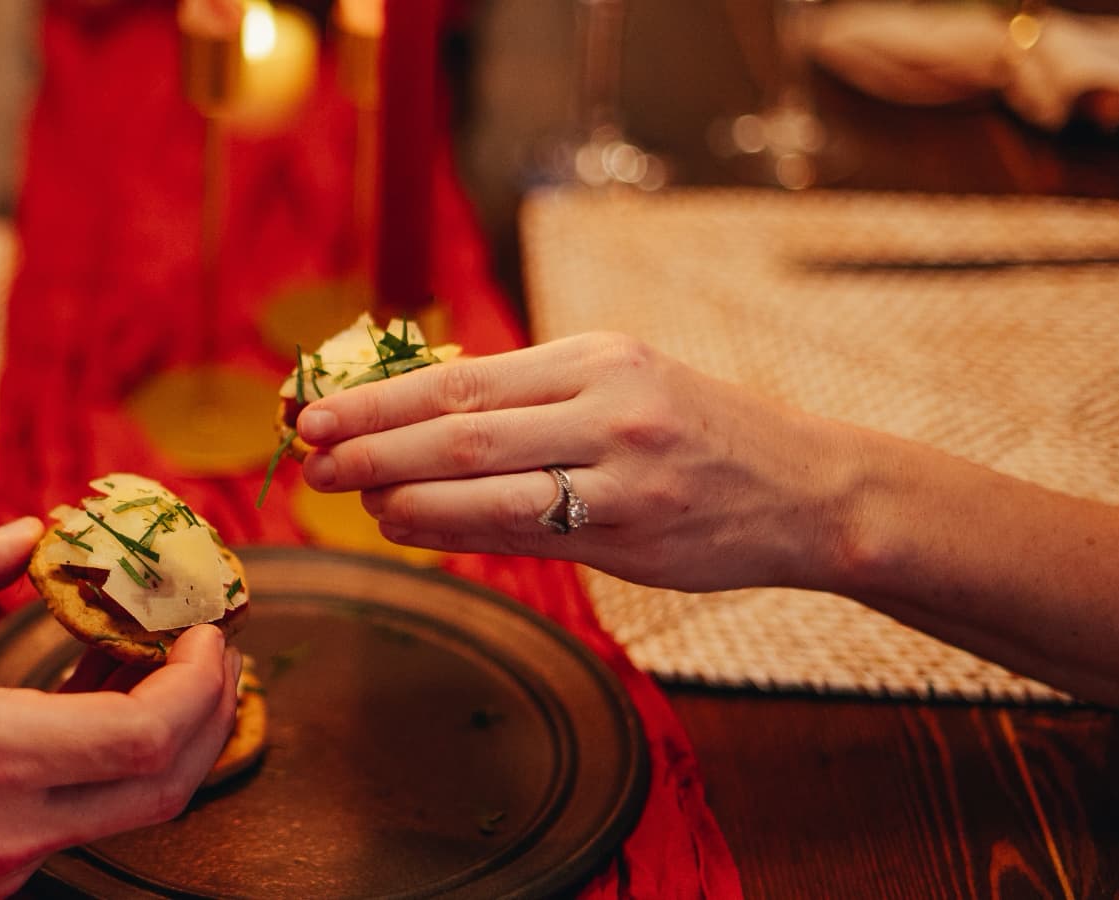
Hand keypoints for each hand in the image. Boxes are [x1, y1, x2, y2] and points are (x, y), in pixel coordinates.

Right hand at [0, 519, 239, 896]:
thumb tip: (29, 534)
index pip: (141, 736)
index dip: (199, 684)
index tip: (210, 632)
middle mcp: (1, 829)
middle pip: (164, 788)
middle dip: (210, 715)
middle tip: (213, 653)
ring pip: (127, 811)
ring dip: (162, 740)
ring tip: (155, 666)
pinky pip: (80, 822)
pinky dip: (108, 767)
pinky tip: (90, 707)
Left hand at [294, 333, 859, 592]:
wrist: (809, 490)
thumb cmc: (701, 434)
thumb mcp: (624, 384)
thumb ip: (528, 401)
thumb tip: (415, 416)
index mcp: (596, 357)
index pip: (462, 375)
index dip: (380, 397)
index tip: (315, 407)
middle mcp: (609, 407)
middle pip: (462, 426)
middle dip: (373, 443)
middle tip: (309, 455)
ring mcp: (623, 475)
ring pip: (486, 484)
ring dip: (403, 493)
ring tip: (347, 495)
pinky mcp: (633, 535)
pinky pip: (525, 533)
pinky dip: (456, 530)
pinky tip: (408, 527)